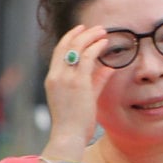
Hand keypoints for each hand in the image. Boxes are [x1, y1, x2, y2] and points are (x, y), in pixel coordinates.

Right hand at [41, 25, 117, 153]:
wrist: (68, 135)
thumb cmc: (76, 121)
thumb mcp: (86, 97)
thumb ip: (96, 80)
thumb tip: (108, 67)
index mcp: (53, 79)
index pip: (59, 52)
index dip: (69, 39)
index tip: (81, 30)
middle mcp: (56, 76)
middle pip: (65, 46)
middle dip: (80, 34)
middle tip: (95, 27)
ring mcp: (65, 78)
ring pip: (76, 48)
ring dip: (90, 37)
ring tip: (102, 31)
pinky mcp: (77, 83)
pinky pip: (87, 58)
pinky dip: (96, 47)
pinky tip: (105, 43)